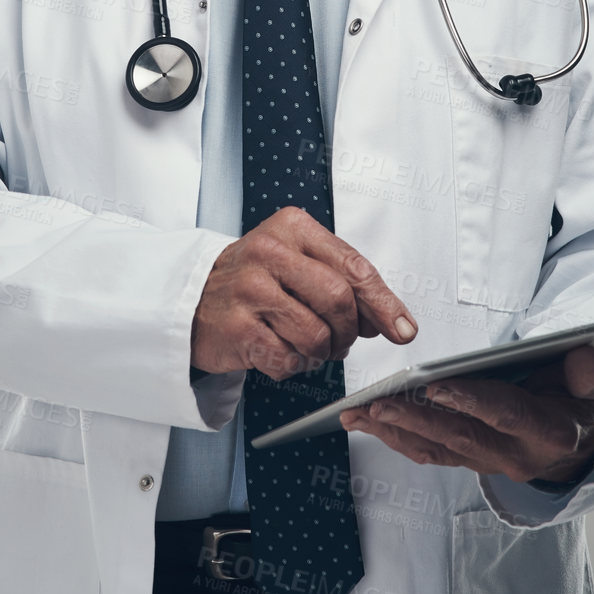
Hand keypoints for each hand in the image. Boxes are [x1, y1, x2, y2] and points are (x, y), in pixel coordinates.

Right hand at [191, 206, 417, 379]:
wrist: (191, 297)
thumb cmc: (253, 279)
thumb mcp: (296, 261)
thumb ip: (341, 281)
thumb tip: (386, 319)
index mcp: (292, 227)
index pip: (353, 266)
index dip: (384, 303)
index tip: (403, 329)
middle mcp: (269, 252)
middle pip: (339, 301)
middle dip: (348, 332)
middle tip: (342, 341)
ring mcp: (249, 290)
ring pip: (317, 336)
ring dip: (321, 352)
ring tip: (305, 344)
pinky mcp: (236, 328)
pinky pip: (289, 360)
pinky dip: (294, 365)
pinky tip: (279, 350)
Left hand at [339, 345, 593, 485]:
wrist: (583, 446)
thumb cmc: (584, 404)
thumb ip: (591, 374)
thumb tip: (585, 357)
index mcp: (548, 433)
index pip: (504, 414)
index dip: (470, 401)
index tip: (435, 385)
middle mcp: (513, 455)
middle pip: (458, 437)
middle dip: (414, 419)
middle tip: (376, 403)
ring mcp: (488, 463)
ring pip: (435, 449)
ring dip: (393, 432)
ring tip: (356, 414)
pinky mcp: (469, 462)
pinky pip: (429, 453)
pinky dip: (395, 438)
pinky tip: (367, 423)